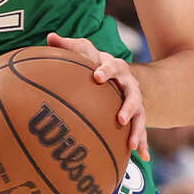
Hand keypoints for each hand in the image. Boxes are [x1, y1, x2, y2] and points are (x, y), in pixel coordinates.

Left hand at [46, 33, 145, 156]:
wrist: (120, 74)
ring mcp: (136, 102)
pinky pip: (142, 130)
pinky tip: (143, 157)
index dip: (106, 70)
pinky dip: (143, 143)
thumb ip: (69, 45)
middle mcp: (129, 85)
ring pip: (140, 116)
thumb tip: (50, 36)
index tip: (98, 76)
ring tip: (132, 145)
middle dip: (128, 106)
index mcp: (116, 67)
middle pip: (133, 95)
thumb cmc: (96, 63)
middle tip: (120, 118)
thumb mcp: (85, 51)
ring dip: (137, 130)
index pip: (112, 66)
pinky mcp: (137, 116)